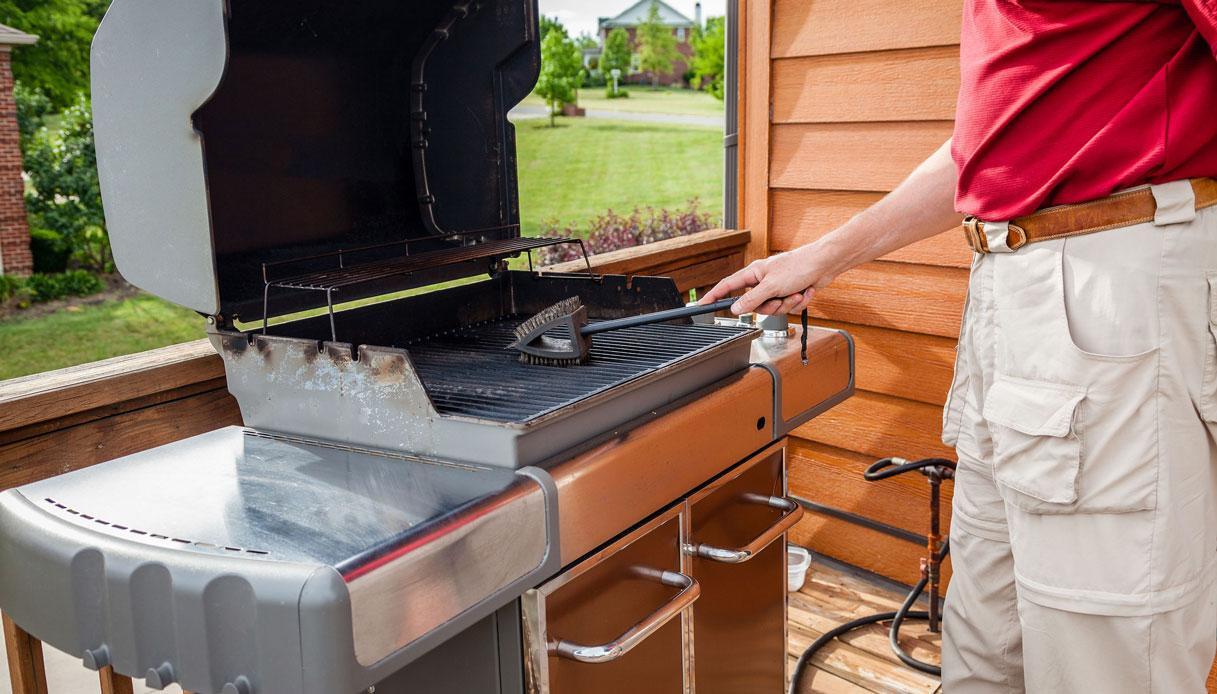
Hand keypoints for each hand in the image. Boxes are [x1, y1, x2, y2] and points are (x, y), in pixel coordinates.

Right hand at [699, 247, 834, 314]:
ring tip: (796, 292)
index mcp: (753, 274)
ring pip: (773, 309)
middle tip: (779, 299)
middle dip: (771, 307)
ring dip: (787, 304)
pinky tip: (805, 291)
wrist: (825, 264)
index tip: (702, 305)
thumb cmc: (799, 266)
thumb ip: (751, 299)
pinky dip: (798, 302)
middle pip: (755, 306)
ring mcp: (776, 288)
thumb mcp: (771, 286)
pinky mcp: (789, 293)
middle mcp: (762, 281)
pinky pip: (787, 307)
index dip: (714, 296)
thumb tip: (734, 309)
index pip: (727, 286)